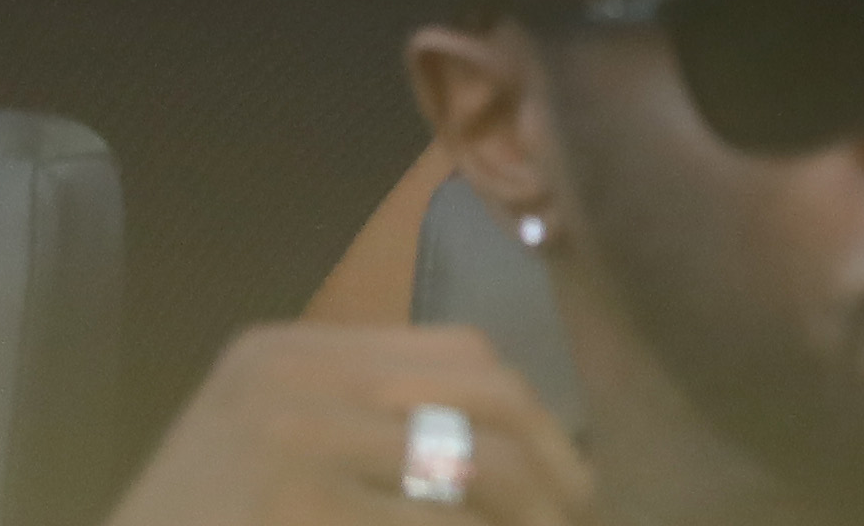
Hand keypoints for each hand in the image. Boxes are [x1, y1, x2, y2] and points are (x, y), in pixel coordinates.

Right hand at [105, 327, 588, 525]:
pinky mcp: (290, 503)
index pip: (462, 355)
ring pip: (470, 468)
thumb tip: (529, 464)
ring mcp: (286, 438)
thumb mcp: (281, 463)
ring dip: (525, 519)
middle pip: (481, 398)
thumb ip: (375, 441)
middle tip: (582, 521)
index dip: (538, 421)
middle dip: (552, 472)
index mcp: (290, 354)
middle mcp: (288, 377)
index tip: (575, 485)